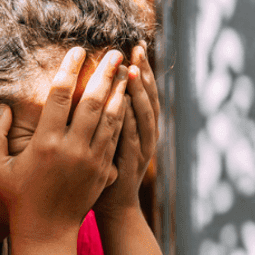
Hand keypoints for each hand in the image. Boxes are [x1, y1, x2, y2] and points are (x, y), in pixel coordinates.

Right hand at [0, 48, 129, 240]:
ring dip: (119, 91)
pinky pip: (117, 136)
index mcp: (45, 143)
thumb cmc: (17, 197)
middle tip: (115, 52)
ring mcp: (92, 160)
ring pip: (111, 117)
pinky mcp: (104, 169)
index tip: (77, 51)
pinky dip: (123, 115)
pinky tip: (126, 100)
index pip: (60, 96)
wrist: (47, 231)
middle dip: (105, 73)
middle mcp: (72, 149)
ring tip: (126, 70)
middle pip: (93, 101)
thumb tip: (5, 107)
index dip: (69, 69)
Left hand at [94, 44, 158, 219]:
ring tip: (132, 69)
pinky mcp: (128, 166)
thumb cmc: (107, 171)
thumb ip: (110, 114)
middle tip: (137, 48)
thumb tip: (106, 85)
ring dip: (139, 92)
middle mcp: (146, 136)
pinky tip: (123, 102)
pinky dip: (129, 120)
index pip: (145, 92)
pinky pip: (130, 139)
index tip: (136, 46)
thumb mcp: (111, 139)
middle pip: (148, 98)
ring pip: (144, 117)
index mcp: (142, 127)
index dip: (143, 69)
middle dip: (143, 72)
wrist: (114, 208)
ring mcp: (140, 151)